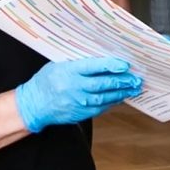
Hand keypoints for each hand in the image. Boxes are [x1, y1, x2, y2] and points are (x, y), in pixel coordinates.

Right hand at [15, 57, 141, 131]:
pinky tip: (120, 97)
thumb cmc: (46, 81)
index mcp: (68, 71)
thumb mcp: (58, 64)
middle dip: (122, 81)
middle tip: (136, 78)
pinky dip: (112, 102)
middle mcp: (74, 88)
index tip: (125, 65)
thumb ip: (78, 62)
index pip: (93, 67)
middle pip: (103, 84)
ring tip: (134, 88)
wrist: (33, 104)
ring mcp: (77, 102)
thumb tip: (101, 56)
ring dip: (121, 93)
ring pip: (104, 98)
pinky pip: (100, 108)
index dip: (111, 66)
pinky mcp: (80, 114)